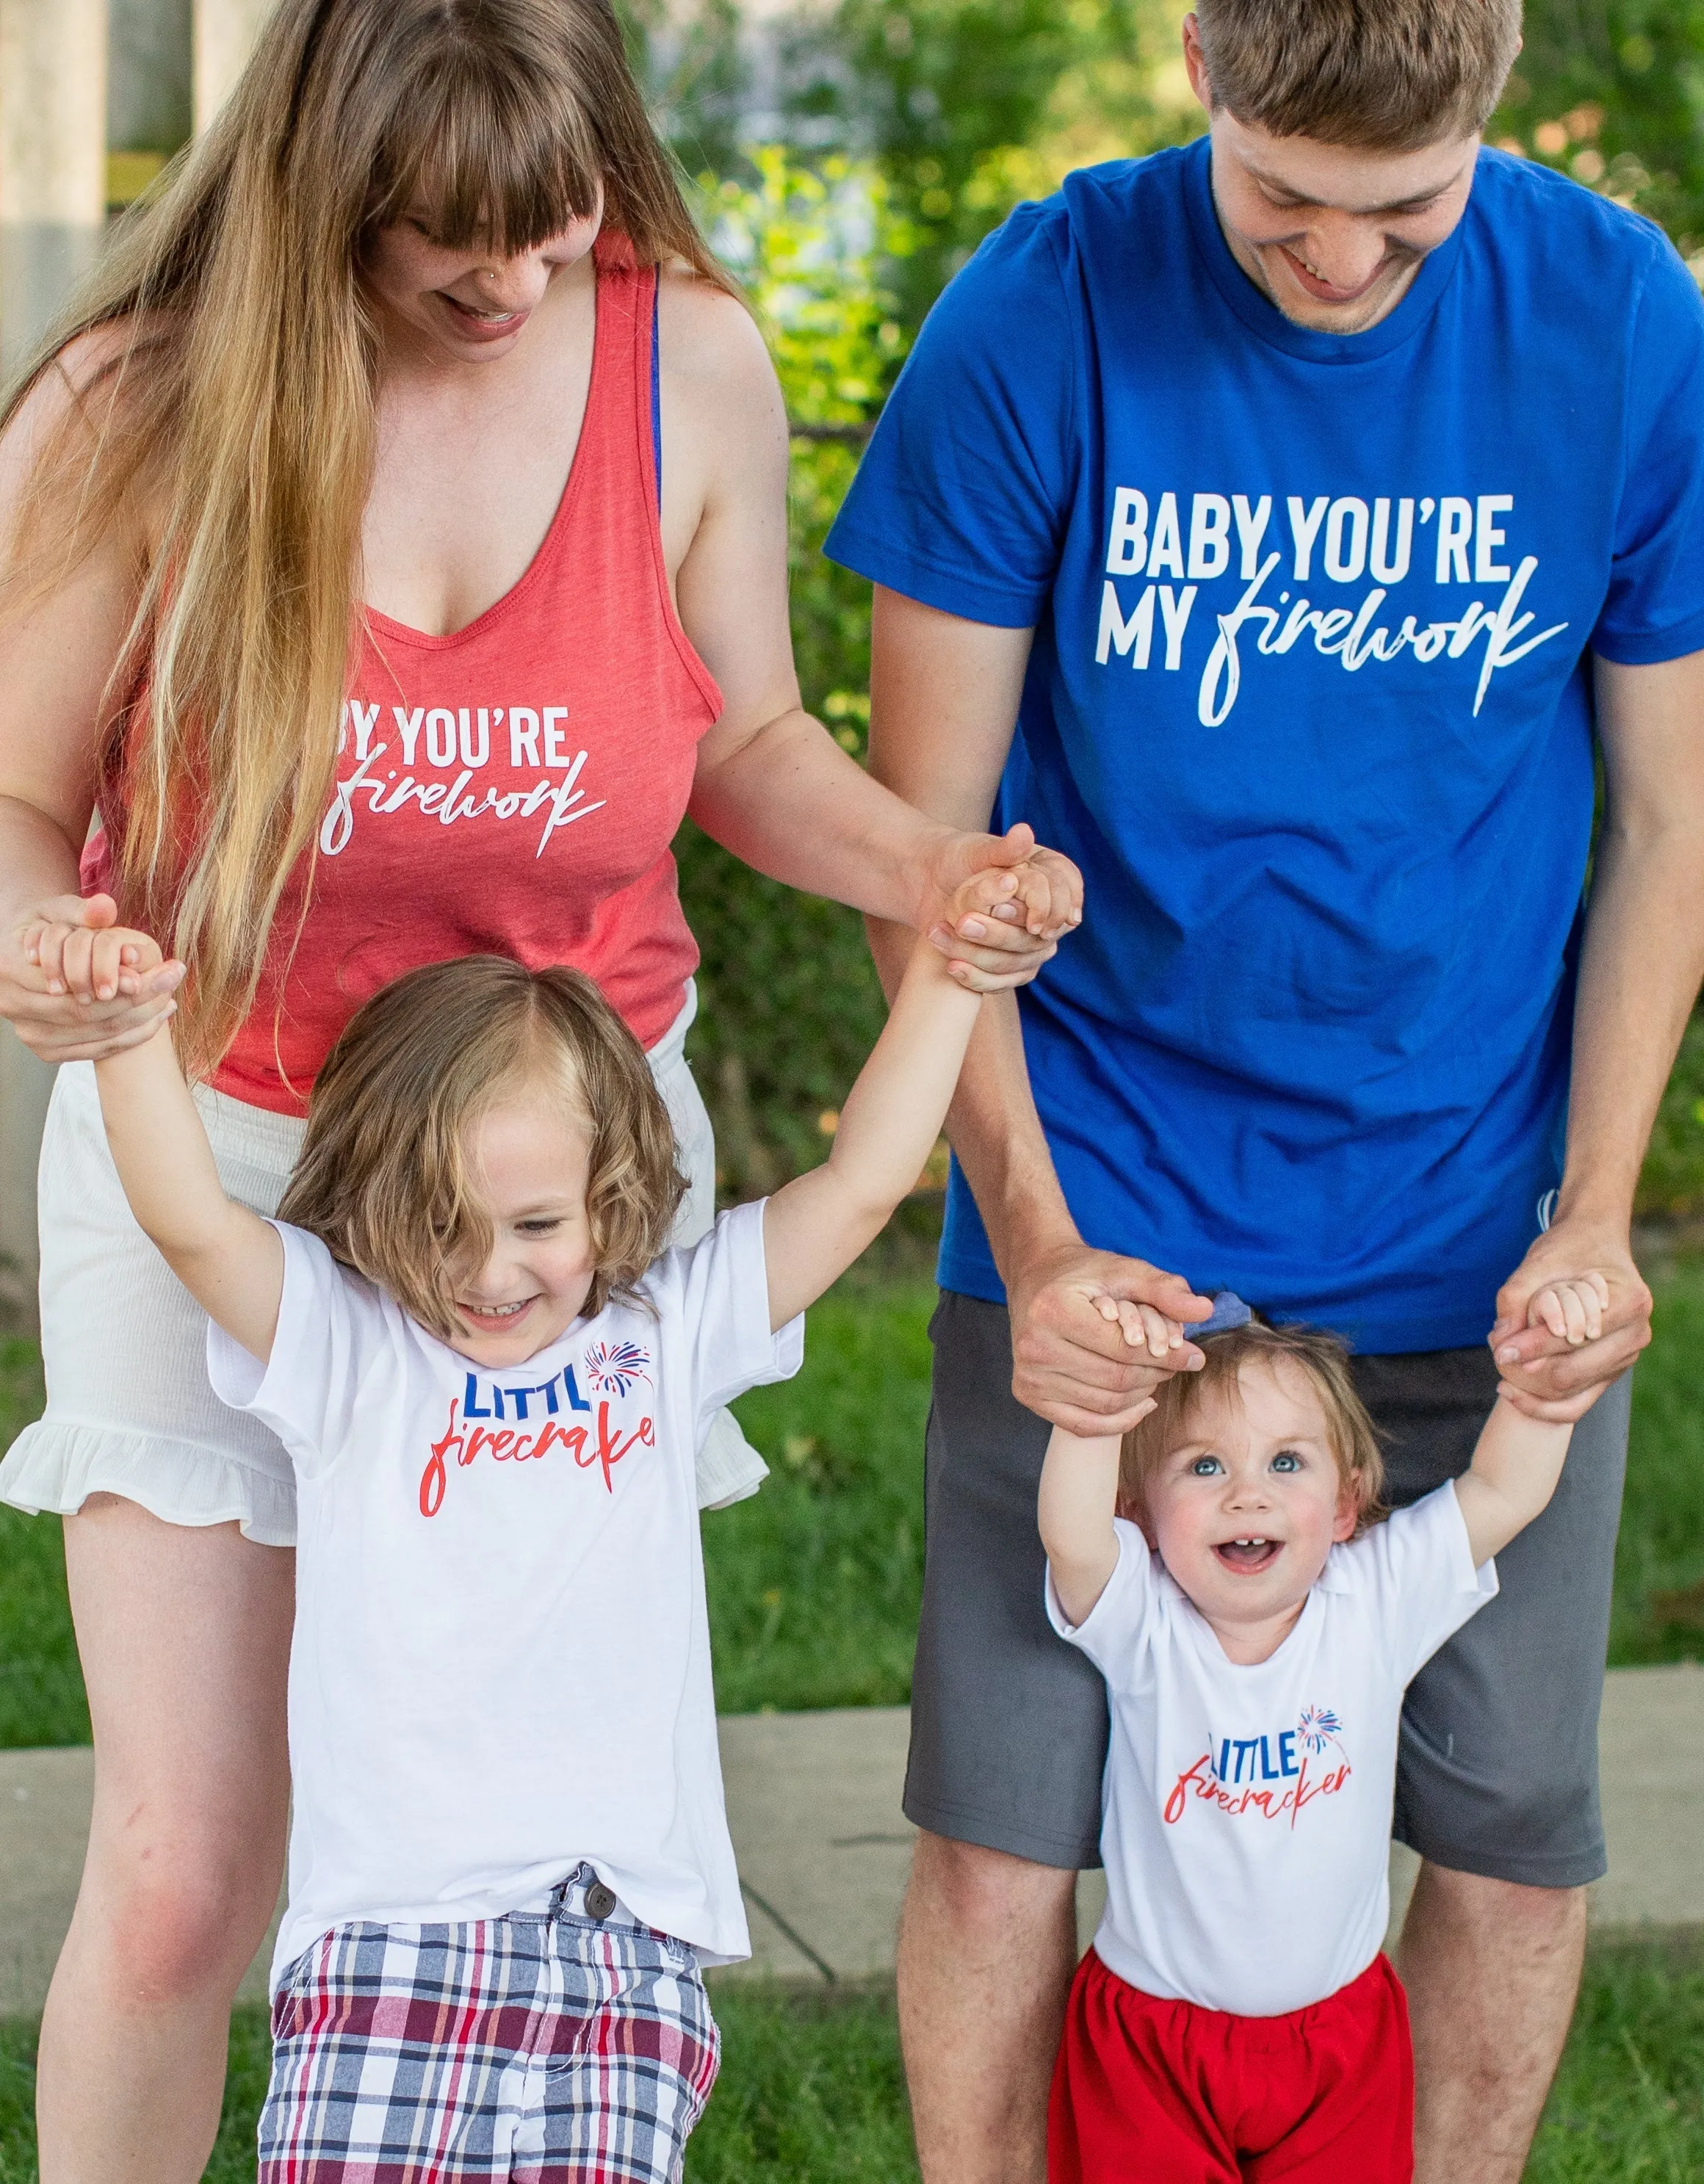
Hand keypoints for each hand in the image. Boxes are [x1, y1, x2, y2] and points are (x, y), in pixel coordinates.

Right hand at [4, 892, 183, 1062]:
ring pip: (97, 1033)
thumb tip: (106, 907)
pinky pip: (98, 1050)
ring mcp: (30, 1034)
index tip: (162, 966)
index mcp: (10, 969)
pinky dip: (132, 1036)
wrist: (27, 956)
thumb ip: (81, 910)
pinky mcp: (47, 1052)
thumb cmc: (45, 927)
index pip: (76, 979)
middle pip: (88, 1011)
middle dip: (139, 998)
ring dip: (141, 1019)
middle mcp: (15, 1006)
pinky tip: (157, 1017)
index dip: (121, 975)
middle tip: (175, 978)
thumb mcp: (57, 910)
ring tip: (171, 997)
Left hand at [917, 823, 1082, 991]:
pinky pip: (1002, 982)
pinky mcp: (1010, 966)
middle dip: (1000, 933)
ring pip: (1019, 963)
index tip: (1031, 924)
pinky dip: (976, 978)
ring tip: (943, 934)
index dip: (1048, 911)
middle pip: (1038, 937)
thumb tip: (1025, 834)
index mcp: (1050, 878)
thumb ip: (1004, 848)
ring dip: (980, 953)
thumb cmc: (959, 858)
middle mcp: (1046, 913)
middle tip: (964, 922)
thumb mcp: (978, 850)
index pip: (1064, 896)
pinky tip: (952, 967)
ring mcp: (1031, 944)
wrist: (930, 883)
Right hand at [1008, 1241, 1212, 1434]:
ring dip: (1142, 1393)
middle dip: (1156, 1374)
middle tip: (1176, 1364)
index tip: (1192, 1354)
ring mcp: (1028, 1374)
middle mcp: (1034, 1346)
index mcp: (1053, 1309)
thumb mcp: (1125, 1271)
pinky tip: (1142, 1402)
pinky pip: (1083, 1424)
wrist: (1036, 1277)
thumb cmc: (1084, 1275)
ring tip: (1157, 1374)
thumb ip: (1164, 1290)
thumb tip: (1205, 1311)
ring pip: (1105, 1404)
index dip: (1166, 1355)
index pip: (1123, 1348)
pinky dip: (1119, 1420)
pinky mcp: (1028, 1394)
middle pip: (1116, 1379)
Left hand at [1488, 1218, 1649, 1422]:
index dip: (1534, 1346)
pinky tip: (1511, 1393)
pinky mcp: (1611, 1370)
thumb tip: (1501, 1340)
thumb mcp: (1540, 1262)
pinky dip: (1544, 1404)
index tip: (1499, 1349)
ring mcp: (1627, 1356)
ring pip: (1572, 1392)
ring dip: (1534, 1387)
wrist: (1593, 1243)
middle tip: (1497, 1357)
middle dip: (1531, 1370)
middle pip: (1573, 1372)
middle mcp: (1636, 1334)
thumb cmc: (1569, 1249)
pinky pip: (1577, 1403)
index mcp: (1630, 1302)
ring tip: (1501, 1373)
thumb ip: (1516, 1297)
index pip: (1575, 1338)